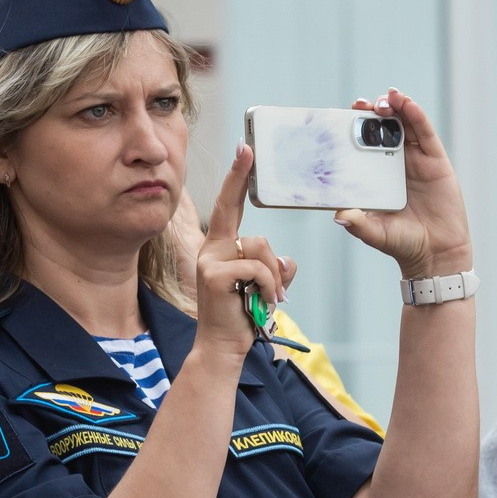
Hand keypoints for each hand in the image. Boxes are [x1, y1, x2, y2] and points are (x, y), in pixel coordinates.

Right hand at [192, 147, 291, 362]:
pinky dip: (268, 286)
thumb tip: (286, 260)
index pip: (230, 205)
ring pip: (259, 247)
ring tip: (269, 300)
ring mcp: (210, 261)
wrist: (222, 348)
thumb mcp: (265, 286)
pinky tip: (262, 303)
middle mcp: (211, 248)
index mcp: (221, 247)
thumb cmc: (243, 316)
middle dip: (247, 197)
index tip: (244, 149)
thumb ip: (277, 268)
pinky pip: (256, 268)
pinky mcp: (215, 275)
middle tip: (252, 171)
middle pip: (242, 219)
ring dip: (273, 277)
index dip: (237, 178)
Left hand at [336, 90, 470, 280]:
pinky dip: (417, 117)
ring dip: (397, 106)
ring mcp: (416, 161)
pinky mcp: (436, 162)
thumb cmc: (402, 243)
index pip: (364, 143)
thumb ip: (358, 223)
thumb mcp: (375, 232)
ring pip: (406, 125)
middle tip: (362, 104)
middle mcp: (395, 163)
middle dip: (374, 111)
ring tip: (387, 96)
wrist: (435, 254)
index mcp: (377, 174)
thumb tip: (338, 216)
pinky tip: (408, 105)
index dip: (356, 126)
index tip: (345, 113)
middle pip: (384, 127)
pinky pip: (426, 134)